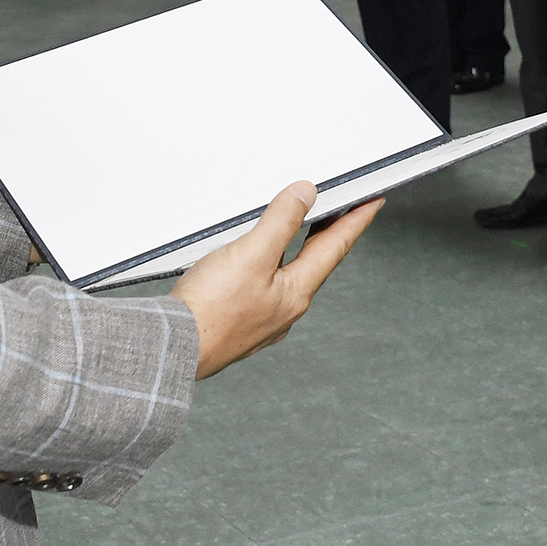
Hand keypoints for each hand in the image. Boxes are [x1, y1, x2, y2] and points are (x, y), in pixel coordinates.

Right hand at [170, 182, 382, 377]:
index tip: (374, 203)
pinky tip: (261, 263)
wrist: (172, 351)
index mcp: (296, 293)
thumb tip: (305, 195)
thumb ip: (281, 221)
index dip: (356, 220)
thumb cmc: (209, 312)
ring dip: (302, 249)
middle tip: (345, 210)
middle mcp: (285, 309)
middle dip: (331, 234)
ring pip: (291, 276)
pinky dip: (274, 266)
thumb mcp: (251, 254)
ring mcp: (263, 319)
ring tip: (307, 229)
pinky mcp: (240, 323)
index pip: (335, 247)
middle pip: (317, 262)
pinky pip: (268, 287)